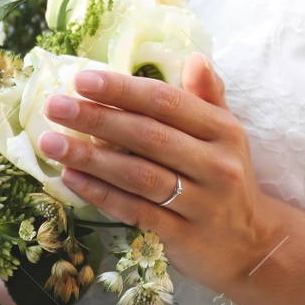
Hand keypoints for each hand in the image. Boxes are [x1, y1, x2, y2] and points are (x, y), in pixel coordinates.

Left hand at [41, 52, 279, 292]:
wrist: (252, 246)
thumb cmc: (226, 180)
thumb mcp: (226, 136)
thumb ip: (207, 98)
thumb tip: (195, 57)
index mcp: (224, 131)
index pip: (167, 102)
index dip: (123, 89)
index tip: (82, 79)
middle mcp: (216, 165)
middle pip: (148, 135)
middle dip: (97, 118)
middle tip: (55, 106)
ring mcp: (201, 204)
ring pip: (137, 175)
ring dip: (90, 157)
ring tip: (51, 143)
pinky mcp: (183, 237)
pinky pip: (135, 211)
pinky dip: (101, 194)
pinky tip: (72, 179)